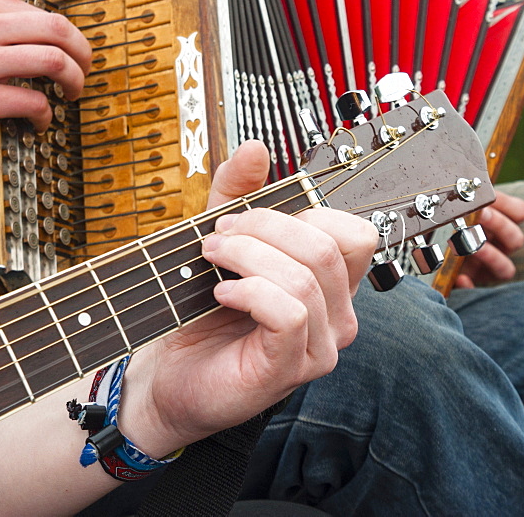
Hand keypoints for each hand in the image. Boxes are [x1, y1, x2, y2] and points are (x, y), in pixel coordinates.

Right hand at [0, 0, 90, 139]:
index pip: (41, 10)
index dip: (66, 34)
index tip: (71, 51)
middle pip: (57, 31)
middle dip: (83, 53)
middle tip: (85, 69)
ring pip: (53, 62)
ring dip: (75, 80)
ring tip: (72, 92)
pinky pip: (31, 101)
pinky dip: (46, 114)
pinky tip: (41, 120)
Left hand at [120, 141, 376, 456]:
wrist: (168, 375)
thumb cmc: (201, 315)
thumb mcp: (222, 242)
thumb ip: (238, 195)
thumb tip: (254, 148)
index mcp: (332, 285)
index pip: (355, 234)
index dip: (306, 212)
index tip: (248, 215)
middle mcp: (338, 316)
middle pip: (327, 247)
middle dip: (266, 227)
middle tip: (219, 235)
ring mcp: (320, 346)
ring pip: (305, 277)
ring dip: (248, 256)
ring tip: (212, 258)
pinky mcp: (290, 369)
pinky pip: (289, 313)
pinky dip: (249, 291)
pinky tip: (220, 293)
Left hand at [454, 190, 523, 288]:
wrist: (429, 242)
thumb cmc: (448, 218)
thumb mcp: (459, 206)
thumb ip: (468, 200)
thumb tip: (467, 188)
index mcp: (502, 222)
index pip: (520, 212)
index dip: (509, 205)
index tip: (490, 196)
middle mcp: (500, 245)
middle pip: (516, 239)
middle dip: (499, 225)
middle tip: (481, 215)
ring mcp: (489, 266)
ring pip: (506, 267)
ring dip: (492, 256)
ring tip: (474, 247)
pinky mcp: (473, 281)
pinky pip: (476, 288)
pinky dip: (469, 283)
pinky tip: (460, 277)